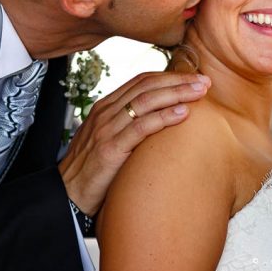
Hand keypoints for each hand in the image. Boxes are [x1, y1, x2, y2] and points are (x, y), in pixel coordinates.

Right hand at [58, 71, 210, 214]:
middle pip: (146, 86)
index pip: (141, 81)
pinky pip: (141, 127)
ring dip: (176, 94)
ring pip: (145, 101)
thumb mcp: (110, 140)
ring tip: (199, 92)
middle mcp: (106, 113)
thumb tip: (160, 122)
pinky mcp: (110, 148)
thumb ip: (129, 127)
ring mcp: (107, 129)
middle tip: (204, 81)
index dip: (169, 77)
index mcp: (106, 108)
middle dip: (178, 81)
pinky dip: (163, 117)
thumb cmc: (93, 170)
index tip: (193, 78)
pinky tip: (182, 113)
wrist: (68, 194)